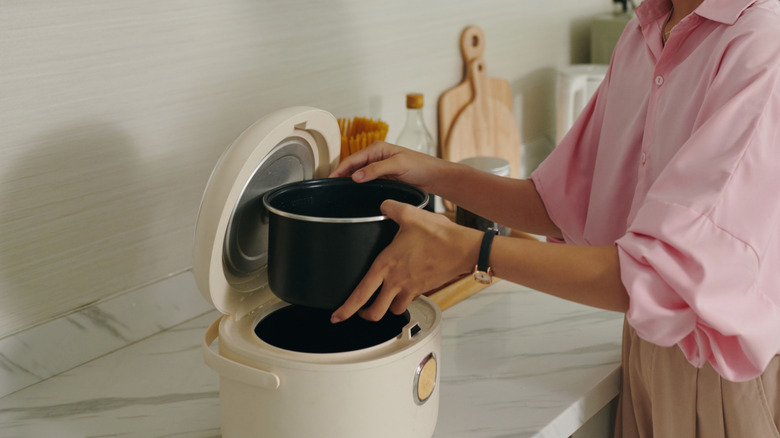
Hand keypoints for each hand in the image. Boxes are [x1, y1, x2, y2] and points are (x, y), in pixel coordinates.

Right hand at [330, 141, 451, 192]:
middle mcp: (375, 156)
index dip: (339, 169)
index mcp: (377, 149)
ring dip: (349, 181)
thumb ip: (376, 170)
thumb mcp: (397, 165)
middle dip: (341, 175)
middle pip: (352, 167)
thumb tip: (356, 176)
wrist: (433, 176)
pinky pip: (366, 181)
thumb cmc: (420, 166)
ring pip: (358, 175)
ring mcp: (378, 167)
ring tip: (338, 191)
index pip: (352, 159)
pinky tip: (354, 193)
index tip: (330, 179)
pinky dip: (359, 186)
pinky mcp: (383, 177)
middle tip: (330, 188)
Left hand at [330, 199, 481, 322]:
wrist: (463, 248)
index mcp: (386, 265)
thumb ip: (392, 208)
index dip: (346, 309)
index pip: (360, 293)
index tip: (337, 316)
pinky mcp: (423, 288)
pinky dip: (404, 300)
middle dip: (365, 315)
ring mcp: (410, 288)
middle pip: (374, 312)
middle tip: (360, 311)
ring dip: (386, 308)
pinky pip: (409, 301)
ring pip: (392, 309)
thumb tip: (383, 204)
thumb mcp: (410, 215)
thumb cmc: (438, 235)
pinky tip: (404, 289)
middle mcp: (396, 281)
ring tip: (382, 300)